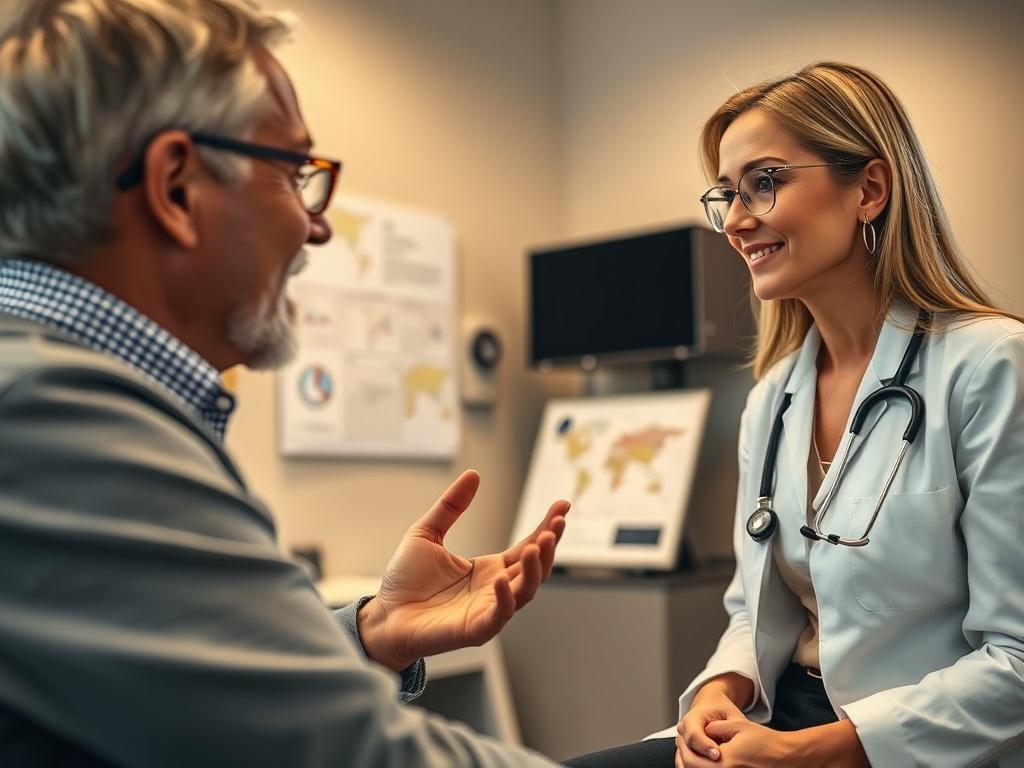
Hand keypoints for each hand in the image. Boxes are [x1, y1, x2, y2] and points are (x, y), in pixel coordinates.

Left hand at [358, 470, 568, 670]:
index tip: (563, 505)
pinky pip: (498, 616)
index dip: (546, 527)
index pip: (528, 546)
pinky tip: (504, 579)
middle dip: (550, 546)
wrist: (384, 614)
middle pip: (535, 568)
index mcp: (490, 568)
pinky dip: (505, 599)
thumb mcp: (427, 532)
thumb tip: (474, 475)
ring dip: (535, 570)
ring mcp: (488, 610)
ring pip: (525, 591)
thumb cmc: (405, 580)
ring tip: (538, 545)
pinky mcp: (475, 629)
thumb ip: (451, 506)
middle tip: (557, 523)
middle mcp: (496, 589)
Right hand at [676, 678, 748, 764]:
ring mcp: (682, 742)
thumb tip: (737, 742)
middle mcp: (684, 730)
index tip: (717, 755)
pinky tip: (711, 767)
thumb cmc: (722, 710)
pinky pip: (685, 765)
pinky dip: (697, 767)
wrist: (710, 706)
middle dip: (702, 760)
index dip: (705, 746)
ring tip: (719, 765)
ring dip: (698, 765)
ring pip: (684, 760)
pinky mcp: (684, 752)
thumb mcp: (732, 715)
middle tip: (721, 765)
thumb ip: (732, 727)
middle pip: (687, 751)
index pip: (694, 735)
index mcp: (693, 717)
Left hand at [676, 719, 793, 766]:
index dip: (682, 747)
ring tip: (687, 751)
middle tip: (679, 744)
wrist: (786, 758)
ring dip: (690, 764)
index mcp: (724, 762)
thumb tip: (701, 730)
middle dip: (683, 756)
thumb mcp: (738, 726)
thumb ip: (716, 727)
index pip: (691, 759)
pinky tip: (700, 760)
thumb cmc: (765, 741)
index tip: (678, 736)